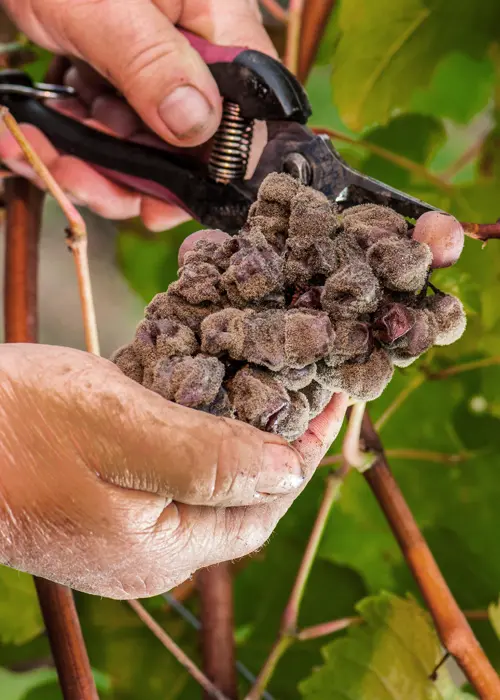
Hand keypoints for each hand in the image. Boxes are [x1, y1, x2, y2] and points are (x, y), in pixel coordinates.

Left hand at [0, 0, 275, 229]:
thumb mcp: (104, 2)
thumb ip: (152, 63)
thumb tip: (197, 125)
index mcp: (217, 21)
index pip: (243, 114)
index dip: (208, 173)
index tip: (156, 205)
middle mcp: (195, 52)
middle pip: (184, 144)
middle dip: (125, 174)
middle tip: (71, 176)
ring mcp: (156, 65)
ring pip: (141, 142)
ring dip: (88, 162)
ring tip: (38, 153)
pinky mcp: (121, 71)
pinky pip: (108, 123)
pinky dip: (71, 136)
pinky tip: (33, 135)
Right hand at [0, 343, 345, 599]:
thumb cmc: (17, 425)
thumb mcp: (125, 432)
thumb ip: (211, 460)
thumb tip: (289, 471)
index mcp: (162, 547)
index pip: (262, 502)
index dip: (304, 448)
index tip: (334, 395)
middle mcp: (147, 550)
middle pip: (237, 494)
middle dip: (276, 436)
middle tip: (305, 379)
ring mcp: (119, 526)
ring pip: (202, 477)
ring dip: (236, 426)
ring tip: (264, 374)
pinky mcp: (97, 498)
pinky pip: (164, 466)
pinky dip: (191, 426)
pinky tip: (198, 387)